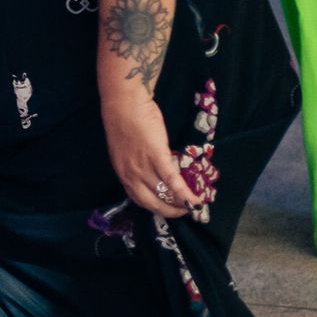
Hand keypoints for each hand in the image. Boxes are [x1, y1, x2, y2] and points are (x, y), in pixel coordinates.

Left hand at [103, 93, 196, 218]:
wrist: (124, 104)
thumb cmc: (126, 123)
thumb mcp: (127, 151)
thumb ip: (138, 164)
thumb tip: (154, 172)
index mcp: (122, 173)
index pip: (139, 199)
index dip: (156, 206)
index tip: (169, 209)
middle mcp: (130, 175)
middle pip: (151, 202)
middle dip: (169, 211)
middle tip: (184, 212)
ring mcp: (142, 167)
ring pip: (163, 194)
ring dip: (180, 203)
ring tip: (193, 205)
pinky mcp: (155, 156)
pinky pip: (171, 180)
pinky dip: (184, 192)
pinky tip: (194, 199)